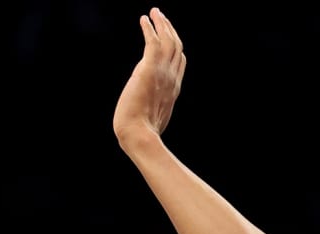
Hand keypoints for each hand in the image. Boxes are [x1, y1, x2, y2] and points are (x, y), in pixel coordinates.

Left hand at [113, 7, 185, 151]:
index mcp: (173, 90)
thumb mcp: (152, 122)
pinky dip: (150, 28)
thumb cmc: (140, 135)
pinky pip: (153, 41)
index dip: (176, 48)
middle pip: (177, 47)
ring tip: (154, 12)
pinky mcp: (150, 68)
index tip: (169, 38)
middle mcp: (172, 78)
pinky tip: (144, 19)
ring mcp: (162, 73)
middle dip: (170, 29)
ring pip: (168, 40)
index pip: (180, 63)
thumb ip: (152, 111)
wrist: (138, 135)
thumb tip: (145, 118)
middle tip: (161, 17)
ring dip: (162, 23)